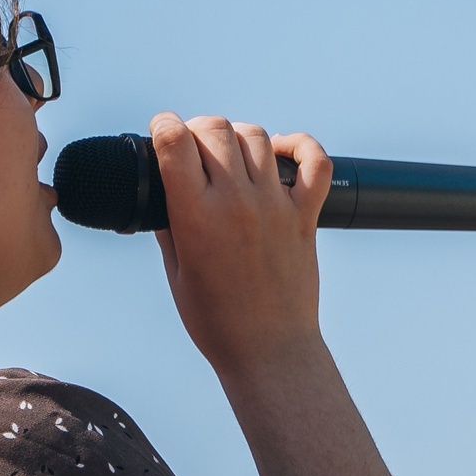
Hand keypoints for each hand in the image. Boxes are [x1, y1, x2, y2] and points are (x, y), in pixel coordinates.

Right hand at [150, 112, 329, 375]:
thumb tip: (164, 190)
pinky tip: (280, 151)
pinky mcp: (305, 215)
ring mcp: (275, 206)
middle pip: (215, 129)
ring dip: (237, 135)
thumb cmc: (215, 320)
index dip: (163, 126)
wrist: (267, 350)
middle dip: (196, 128)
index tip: (160, 130)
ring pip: (257, 137)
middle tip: (191, 145)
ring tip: (229, 152)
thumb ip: (169, 225)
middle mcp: (237, 203)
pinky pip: (314, 160)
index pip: (176, 143)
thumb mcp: (175, 271)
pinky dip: (299, 145)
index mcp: (196, 217)